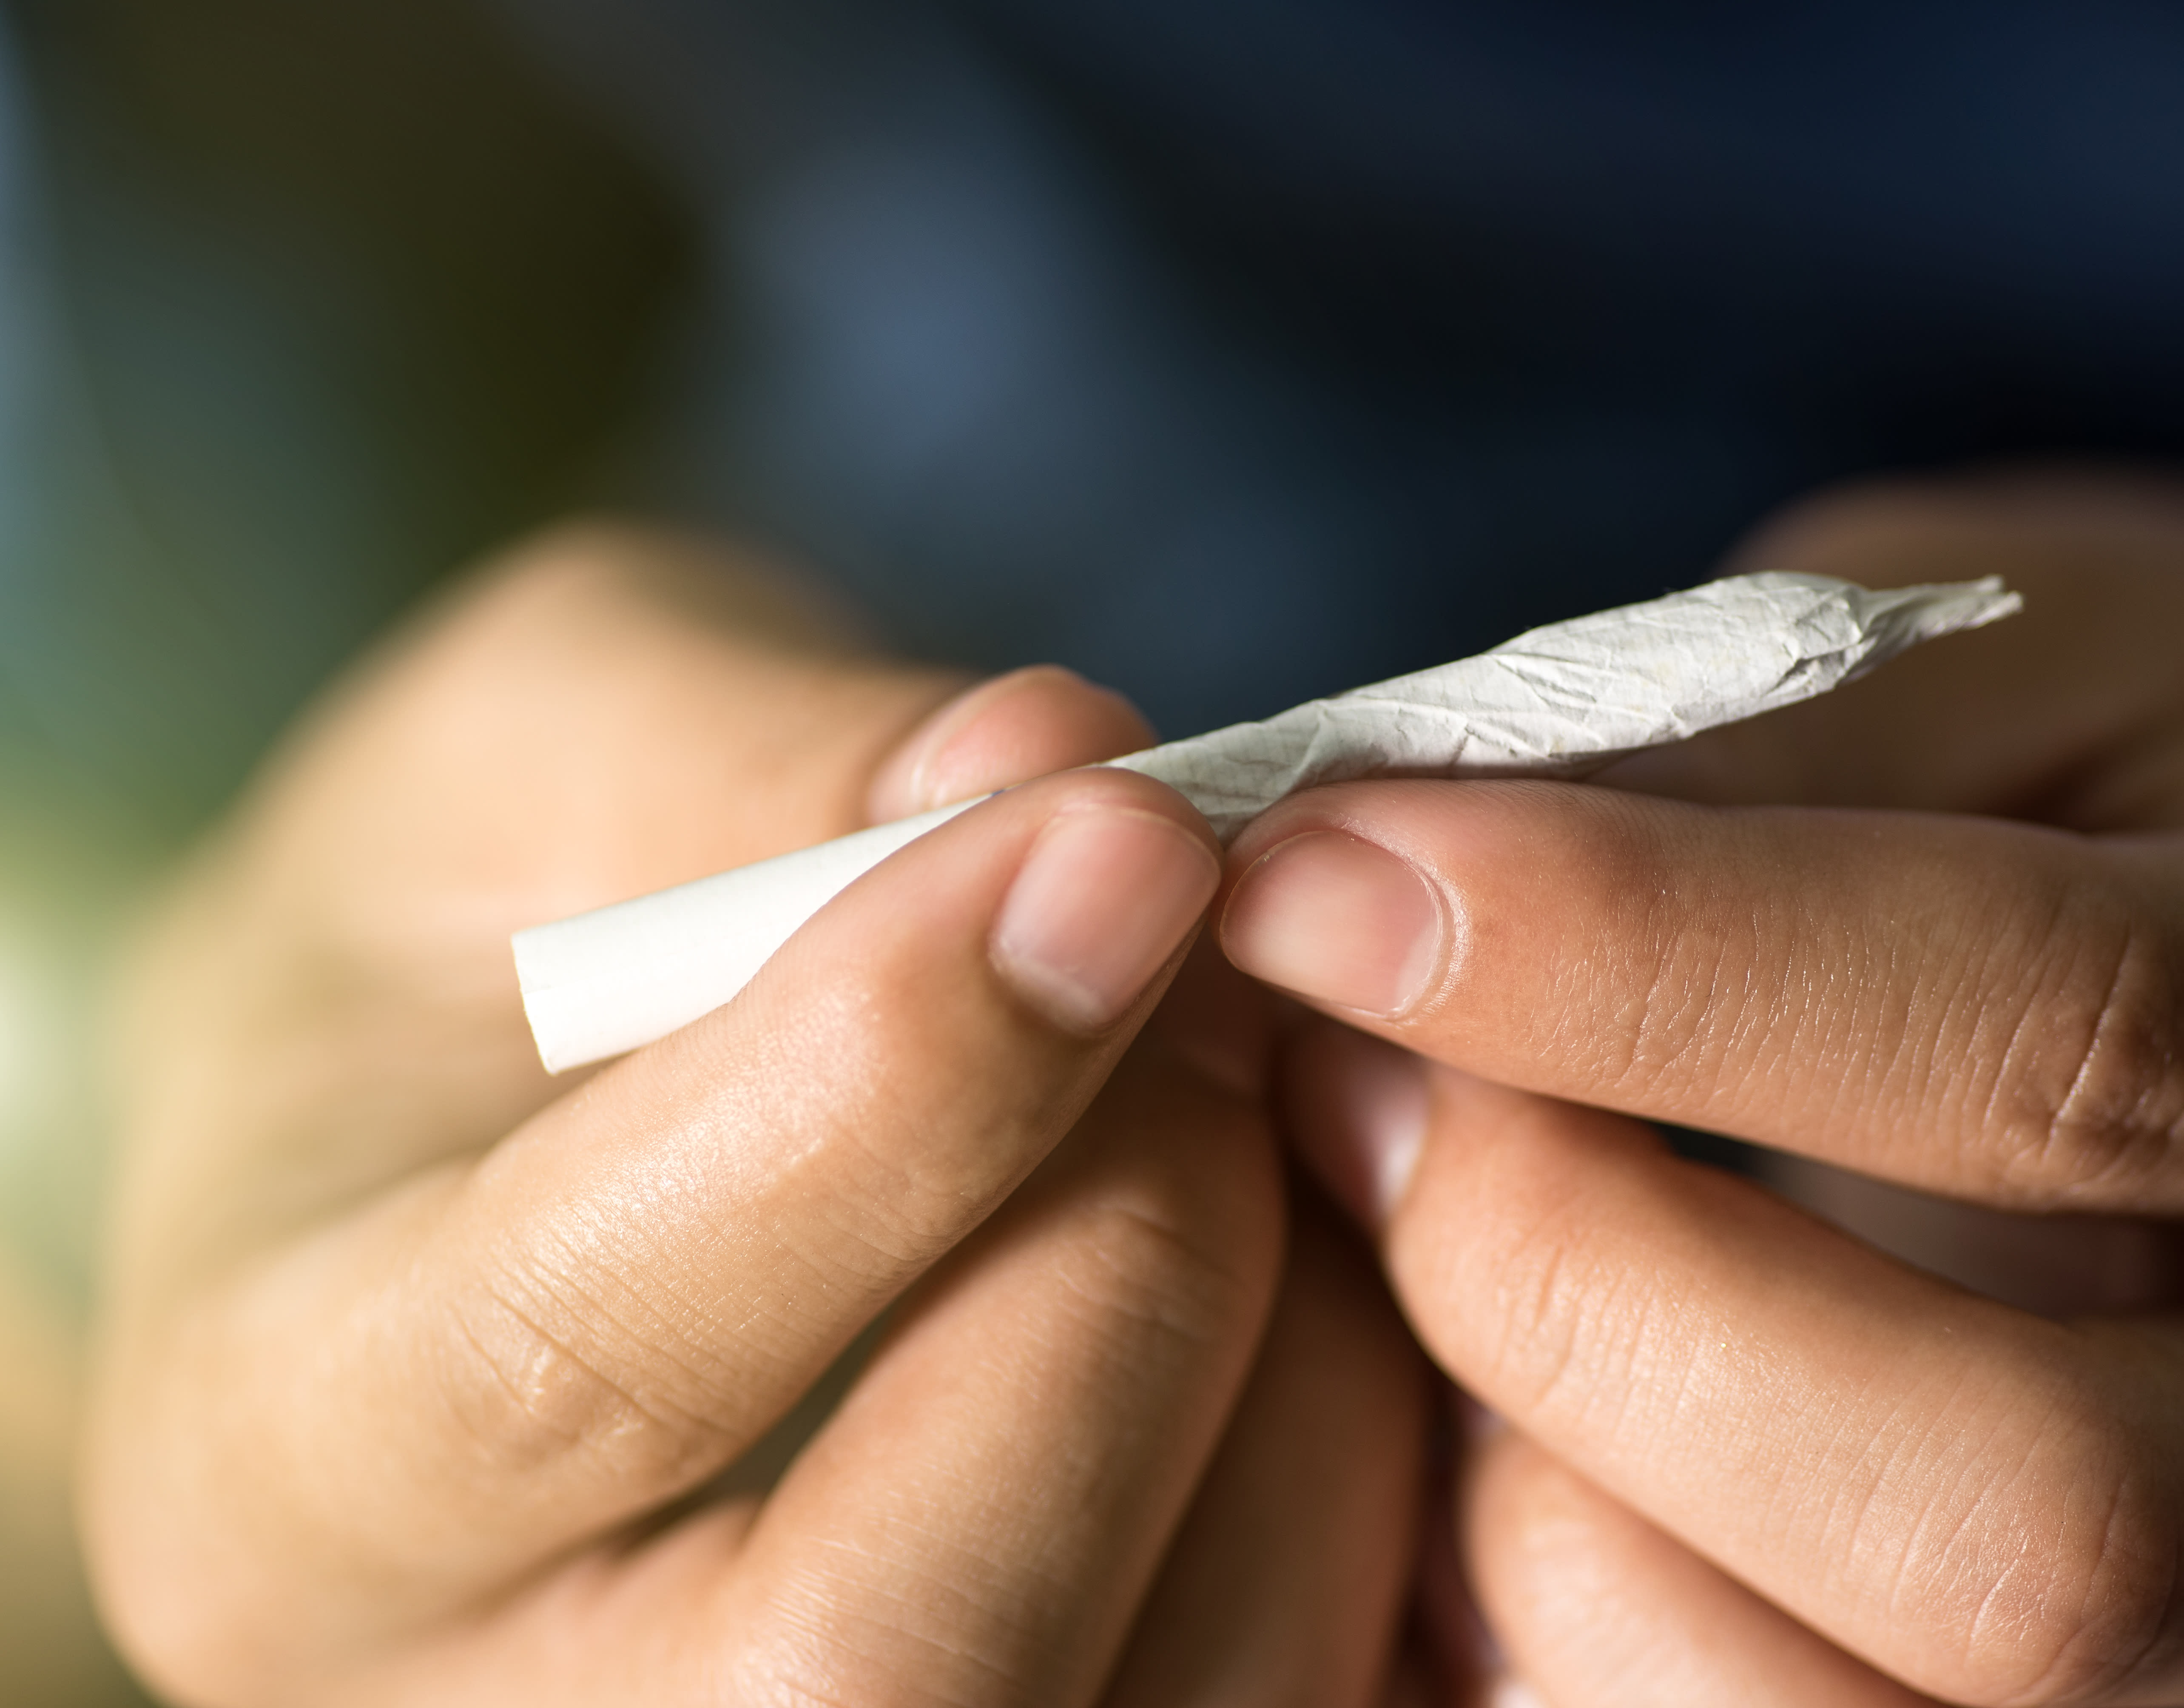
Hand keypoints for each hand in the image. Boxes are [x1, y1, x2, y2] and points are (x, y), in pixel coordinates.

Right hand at [84, 524, 1427, 1706]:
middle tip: (1217, 998)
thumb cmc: (494, 925)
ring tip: (1281, 1115)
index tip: (1125, 840)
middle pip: (880, 1657)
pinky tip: (1335, 1260)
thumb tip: (1052, 768)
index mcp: (279, 1460)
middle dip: (1129, 1270)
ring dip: (1305, 1371)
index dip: (899, 1089)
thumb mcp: (541, 755)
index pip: (579, 1359)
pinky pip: (1288, 1685)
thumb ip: (766, 764)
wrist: (498, 1133)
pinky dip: (1388, 1471)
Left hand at [1230, 480, 2183, 1702]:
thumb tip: (1404, 872)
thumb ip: (1785, 746)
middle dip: (1578, 1293)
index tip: (1322, 876)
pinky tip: (1484, 1412)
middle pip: (2022, 1523)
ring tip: (1400, 1236)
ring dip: (1531, 1493)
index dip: (1647, 967)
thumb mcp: (2070, 650)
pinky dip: (1552, 1618)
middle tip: (1341, 1081)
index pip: (2083, 1052)